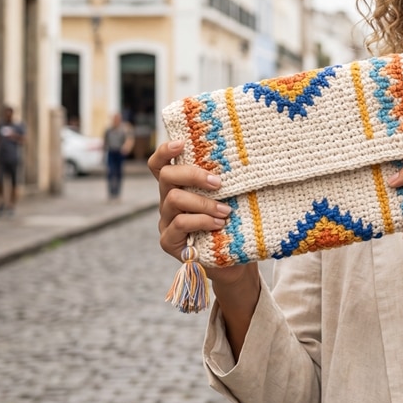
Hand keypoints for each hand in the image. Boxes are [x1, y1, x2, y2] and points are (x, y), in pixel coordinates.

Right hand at [147, 140, 252, 287]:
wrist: (234, 260)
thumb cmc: (233, 223)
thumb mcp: (230, 198)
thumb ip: (224, 182)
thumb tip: (242, 159)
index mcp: (179, 186)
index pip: (161, 164)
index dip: (166, 150)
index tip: (182, 143)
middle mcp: (168, 200)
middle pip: (167, 176)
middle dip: (193, 175)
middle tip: (217, 182)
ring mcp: (166, 221)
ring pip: (174, 199)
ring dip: (203, 203)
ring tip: (225, 211)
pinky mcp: (168, 241)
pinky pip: (180, 224)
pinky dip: (202, 221)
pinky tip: (218, 225)